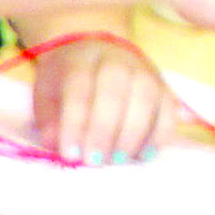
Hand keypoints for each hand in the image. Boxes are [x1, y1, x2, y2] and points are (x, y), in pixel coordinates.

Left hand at [28, 33, 175, 166]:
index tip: (71, 154)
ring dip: (133, 133)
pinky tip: (143, 155)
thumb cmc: (65, 84)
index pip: (79, 86)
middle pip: (115, 90)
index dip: (75, 122)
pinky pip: (168, 108)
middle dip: (105, 130)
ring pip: (146, 96)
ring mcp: (143, 70)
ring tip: (118, 160)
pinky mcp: (163, 86)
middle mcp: (115, 59)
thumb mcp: (46, 97)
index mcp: (81, 60)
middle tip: (95, 161)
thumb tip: (60, 147)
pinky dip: (160, 134)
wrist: (93, 53)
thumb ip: (50, 122)